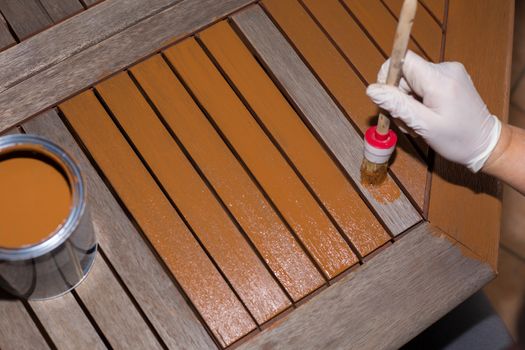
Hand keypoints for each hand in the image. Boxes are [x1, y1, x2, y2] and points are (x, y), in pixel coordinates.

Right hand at [366, 50, 500, 171]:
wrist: (485, 144)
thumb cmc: (458, 139)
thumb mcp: (424, 125)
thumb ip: (397, 105)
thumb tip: (372, 89)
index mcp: (439, 79)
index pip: (401, 60)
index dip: (388, 77)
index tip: (390, 100)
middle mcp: (445, 69)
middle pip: (405, 73)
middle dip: (399, 97)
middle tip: (407, 120)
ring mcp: (449, 72)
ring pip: (411, 80)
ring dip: (408, 102)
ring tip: (418, 122)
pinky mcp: (449, 77)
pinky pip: (422, 83)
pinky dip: (418, 100)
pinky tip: (425, 115)